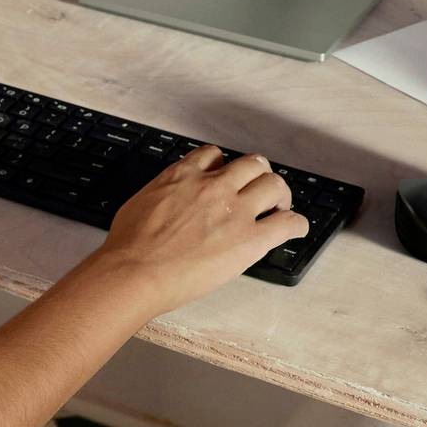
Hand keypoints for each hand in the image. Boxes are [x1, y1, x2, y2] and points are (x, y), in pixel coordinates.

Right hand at [92, 146, 306, 311]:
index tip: (227, 178)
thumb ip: (163, 194)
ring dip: (280, 195)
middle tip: (259, 190)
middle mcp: (213, 186)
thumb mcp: (140, 202)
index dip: (224, 166)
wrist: (134, 271)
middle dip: (258, 175)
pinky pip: (288, 223)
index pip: (214, 155)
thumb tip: (167, 201)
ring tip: (279, 207)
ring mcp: (234, 211)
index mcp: (183, 176)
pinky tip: (295, 229)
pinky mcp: (249, 239)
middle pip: (252, 164)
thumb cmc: (129, 246)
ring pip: (274, 184)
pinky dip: (296, 224)